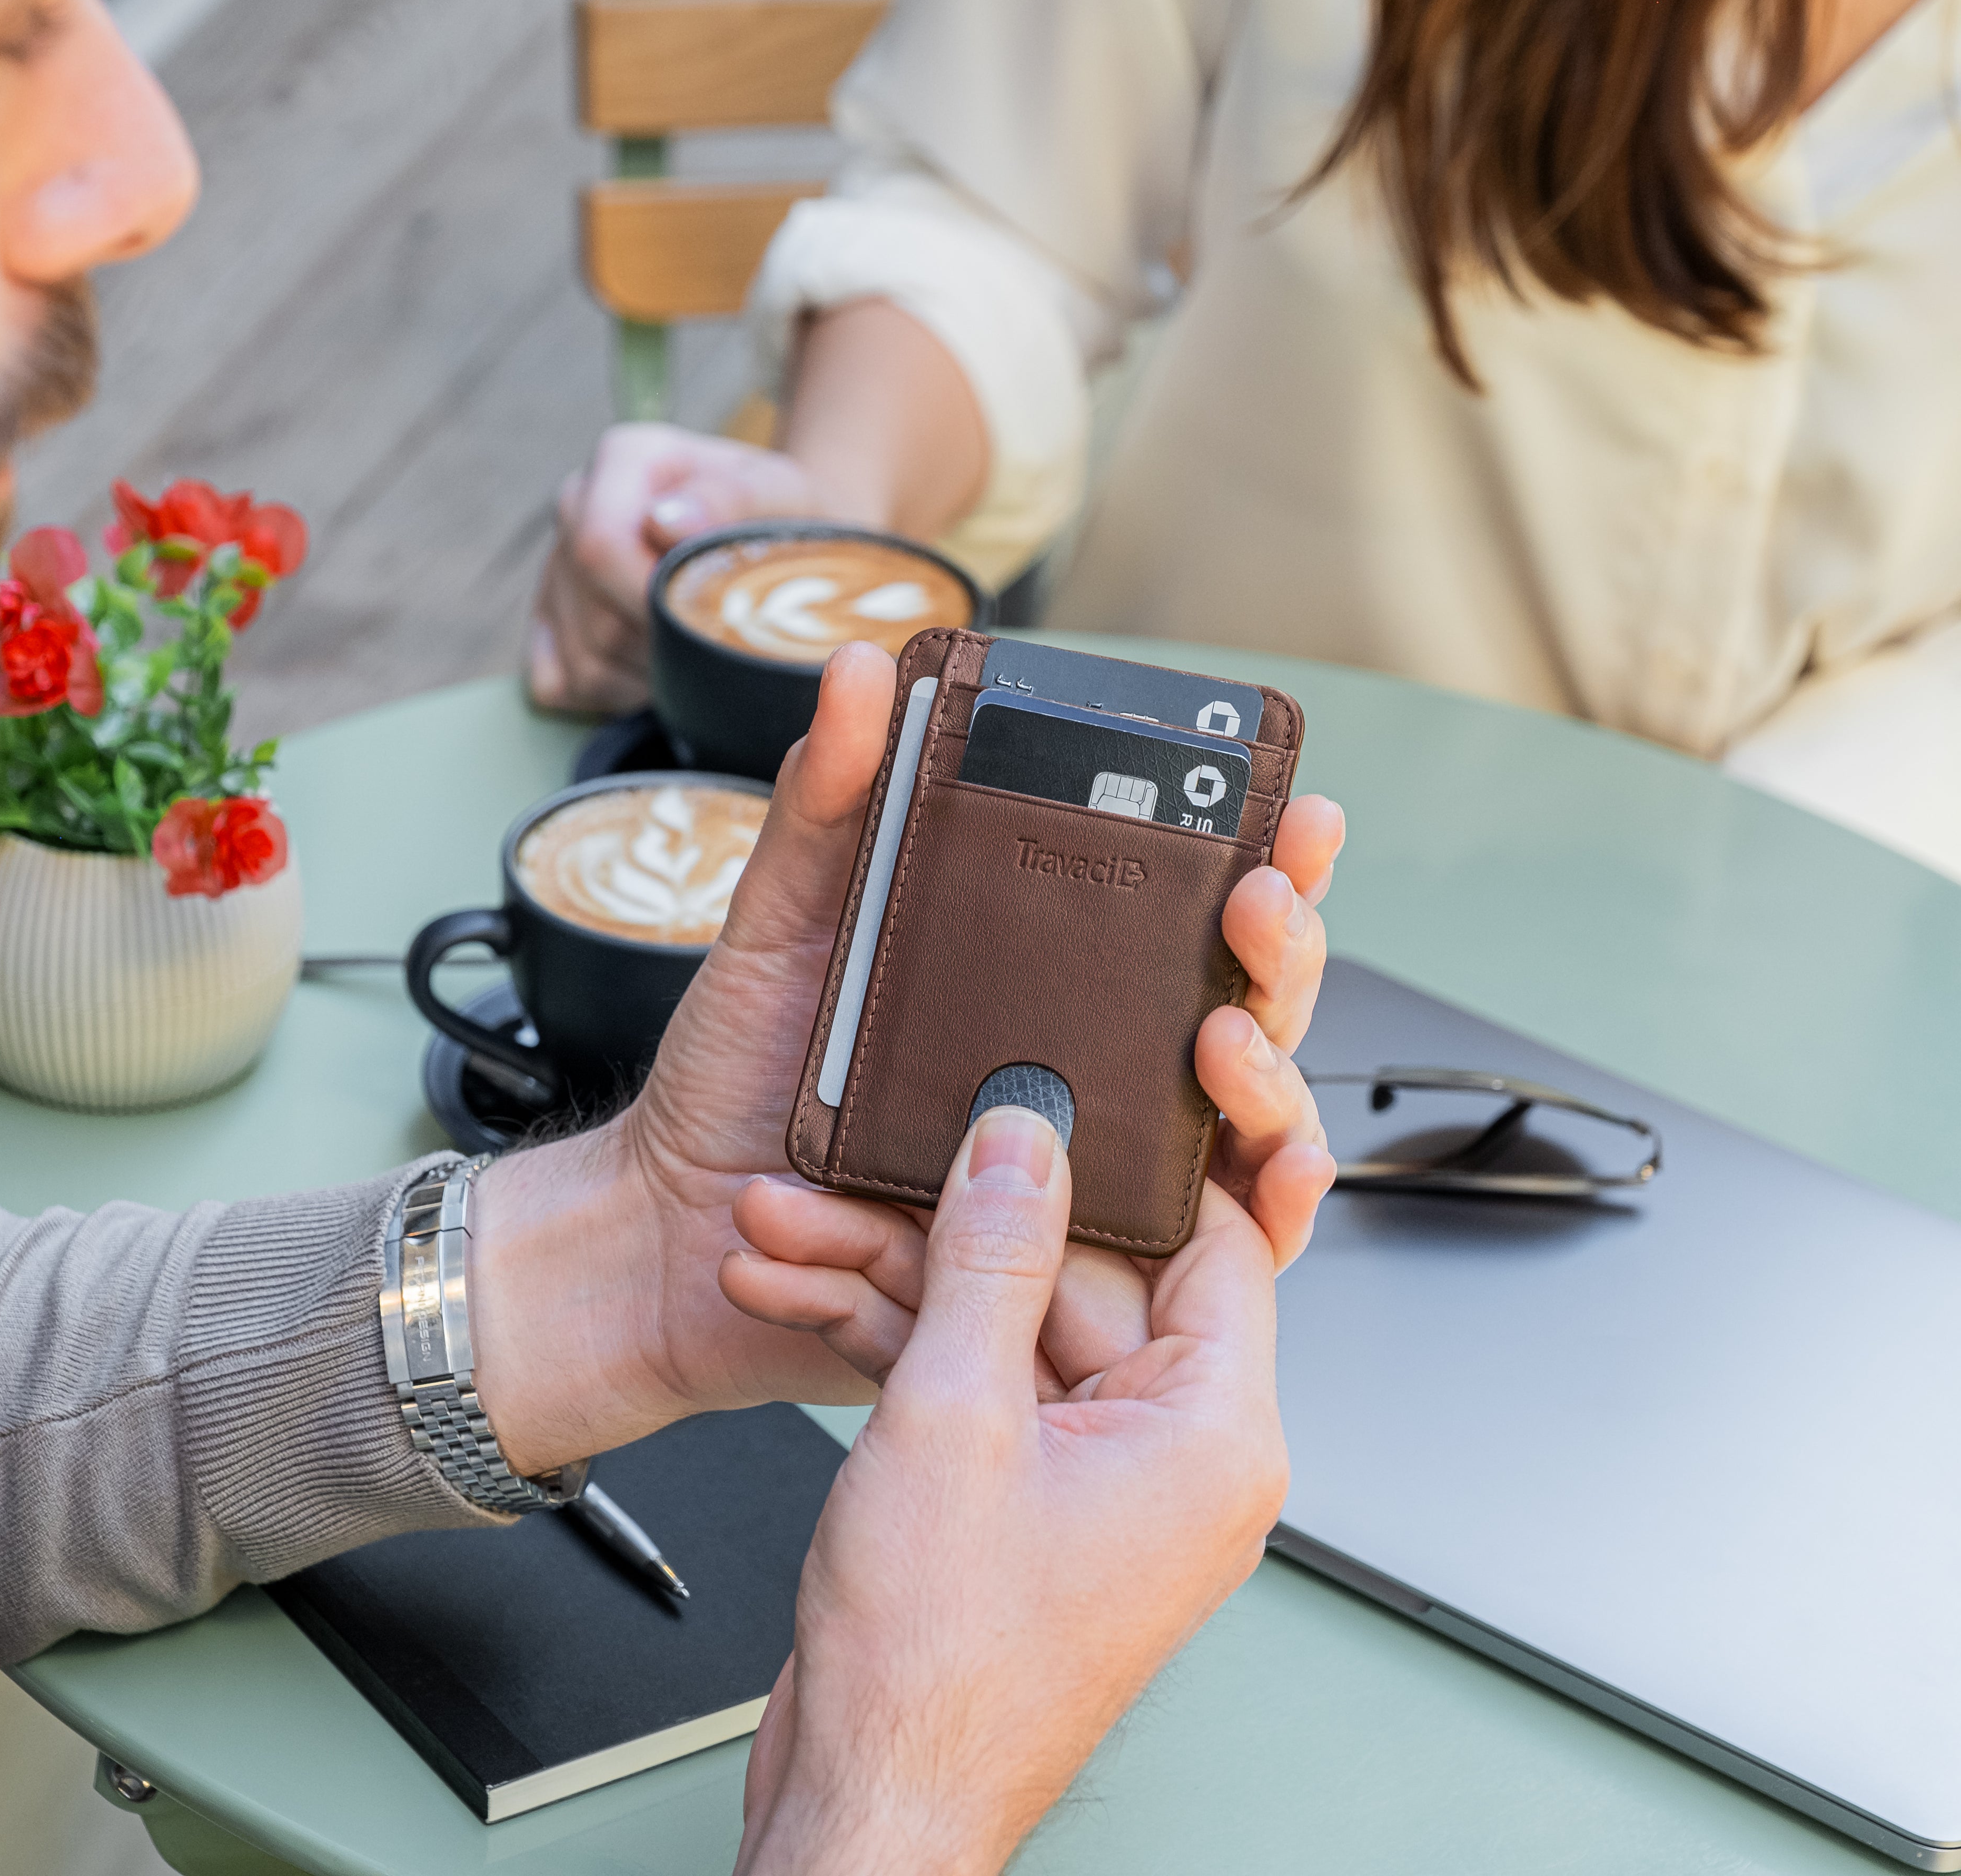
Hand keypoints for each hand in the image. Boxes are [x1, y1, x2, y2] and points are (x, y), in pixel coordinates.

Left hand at [466, 643, 1341, 1472]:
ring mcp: (1084, 1190)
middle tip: (1260, 912)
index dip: (1262, 874)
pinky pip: (1195, 1277)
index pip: (1184, 927)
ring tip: (1225, 1044)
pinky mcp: (1065, 1286)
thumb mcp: (779, 928)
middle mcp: (1080, 1088)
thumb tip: (861, 675)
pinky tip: (1267, 1186)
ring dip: (1271, 1093)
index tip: (1295, 818)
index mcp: (1039, 995)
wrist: (665, 1237)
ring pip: (1244, 1147)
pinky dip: (1261, 1225)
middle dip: (1284, 962)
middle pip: (1244, 1025)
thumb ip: (829, 808)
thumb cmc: (727, 1090)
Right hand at [524, 422, 832, 713]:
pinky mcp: (547, 618)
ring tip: (697, 658)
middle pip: (597, 614)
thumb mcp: (780, 493)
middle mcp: (577, 502)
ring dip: (647, 678)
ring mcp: (555, 563)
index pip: (601, 547)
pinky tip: (654, 672)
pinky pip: (559, 682)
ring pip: (582, 657)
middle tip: (720, 648)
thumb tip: (665, 523)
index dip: (652, 604)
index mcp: (625, 460)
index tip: (714, 624)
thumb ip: (731, 498)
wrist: (778, 536)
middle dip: (663, 649)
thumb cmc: (781, 516)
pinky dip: (612, 694)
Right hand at [734, 1106, 1291, 1874]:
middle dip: (949, 1223)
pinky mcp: (1019, 1499)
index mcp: (1211, 1439)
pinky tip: (800, 1295)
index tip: (1066, 1093)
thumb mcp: (954, 1416)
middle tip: (849, 1174)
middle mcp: (1170, 1458)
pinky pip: (975, 1382)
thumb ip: (991, 1260)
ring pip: (1005, 1324)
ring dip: (890, 1276)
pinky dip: (890, 1342)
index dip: (1129, 1161)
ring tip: (782, 1231)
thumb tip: (1022, 1144)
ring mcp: (1091, 1480)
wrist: (870, 1799)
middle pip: (1077, 1277)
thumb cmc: (938, 1672)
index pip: (1210, 1244)